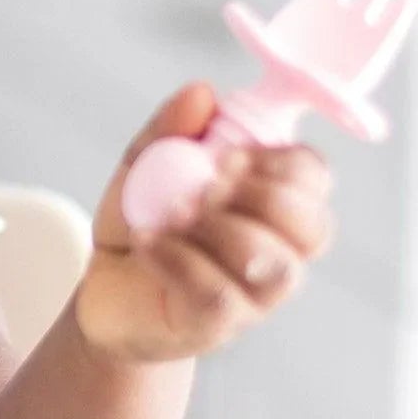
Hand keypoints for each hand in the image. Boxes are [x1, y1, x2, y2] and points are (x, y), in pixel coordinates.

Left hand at [76, 83, 334, 361]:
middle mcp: (278, 252)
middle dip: (261, 197)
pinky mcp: (216, 325)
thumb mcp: (142, 169)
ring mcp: (253, 296)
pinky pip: (217, 294)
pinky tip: (147, 242)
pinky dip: (177, 259)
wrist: (103, 293)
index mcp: (271, 204)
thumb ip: (169, 130)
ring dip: (218, 230)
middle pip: (314, 228)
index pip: (314, 179)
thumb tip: (202, 93)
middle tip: (205, 186)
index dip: (284, 164)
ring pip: (272, 265)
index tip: (228, 154)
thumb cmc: (142, 226)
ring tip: (169, 215)